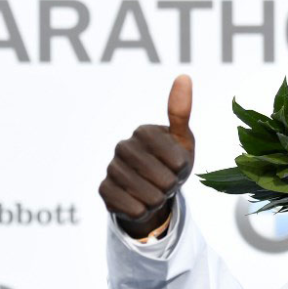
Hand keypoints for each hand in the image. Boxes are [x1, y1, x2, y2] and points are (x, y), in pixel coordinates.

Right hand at [99, 75, 194, 237]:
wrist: (152, 190)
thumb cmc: (171, 162)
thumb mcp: (182, 140)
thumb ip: (181, 112)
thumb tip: (184, 77)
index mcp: (144, 132)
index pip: (177, 162)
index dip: (183, 171)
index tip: (177, 166)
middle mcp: (123, 146)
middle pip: (164, 181)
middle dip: (171, 187)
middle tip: (165, 180)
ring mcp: (111, 168)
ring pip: (150, 198)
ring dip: (158, 200)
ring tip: (154, 191)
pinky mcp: (104, 191)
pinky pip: (133, 210)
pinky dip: (143, 211)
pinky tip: (139, 202)